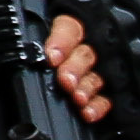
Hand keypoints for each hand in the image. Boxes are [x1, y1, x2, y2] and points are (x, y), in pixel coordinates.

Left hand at [42, 7, 115, 128]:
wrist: (94, 58)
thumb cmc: (56, 43)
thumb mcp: (47, 32)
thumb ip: (43, 39)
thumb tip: (27, 50)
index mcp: (74, 27)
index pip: (69, 28)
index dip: (61, 42)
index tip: (51, 57)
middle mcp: (92, 46)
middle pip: (85, 55)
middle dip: (74, 69)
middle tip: (66, 81)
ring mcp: (104, 68)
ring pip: (95, 76)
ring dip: (86, 89)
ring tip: (77, 99)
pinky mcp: (112, 89)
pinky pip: (107, 98)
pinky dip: (98, 107)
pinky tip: (88, 112)